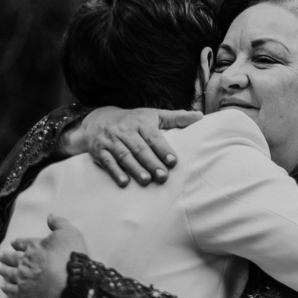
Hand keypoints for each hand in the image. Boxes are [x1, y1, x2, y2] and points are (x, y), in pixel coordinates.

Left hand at [0, 215, 88, 297]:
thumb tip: (50, 215)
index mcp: (34, 246)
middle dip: (6, 257)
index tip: (14, 243)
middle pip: (12, 258)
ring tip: (0, 269)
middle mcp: (25, 261)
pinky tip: (4, 286)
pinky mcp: (25, 293)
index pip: (21, 243)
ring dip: (4, 271)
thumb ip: (59, 223)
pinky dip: (6, 288)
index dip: (17, 243)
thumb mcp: (70, 233)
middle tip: (1, 257)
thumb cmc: (73, 256)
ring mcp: (23, 278)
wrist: (74, 280)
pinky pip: (11, 290)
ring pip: (9, 273)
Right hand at [61, 106, 202, 186]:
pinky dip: (115, 172)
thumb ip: (176, 117)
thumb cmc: (133, 120)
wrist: (97, 119)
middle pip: (139, 148)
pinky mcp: (99, 150)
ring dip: (135, 169)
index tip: (173, 161)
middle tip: (163, 177)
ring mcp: (110, 140)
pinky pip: (107, 161)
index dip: (163, 149)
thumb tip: (200, 116)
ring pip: (124, 155)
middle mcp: (124, 130)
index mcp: (140, 121)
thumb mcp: (153, 115)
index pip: (153, 136)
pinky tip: (124, 182)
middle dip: (152, 163)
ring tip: (147, 181)